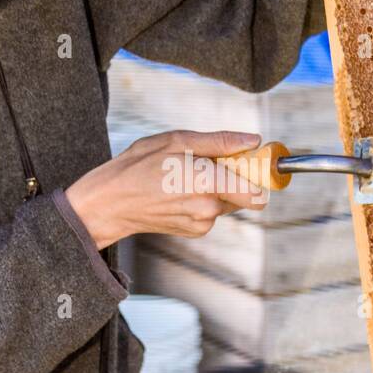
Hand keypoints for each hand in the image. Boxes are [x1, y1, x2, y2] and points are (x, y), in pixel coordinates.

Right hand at [64, 130, 264, 250]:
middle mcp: (209, 208)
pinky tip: (178, 191)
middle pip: (244, 192)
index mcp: (207, 183)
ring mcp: (202, 223)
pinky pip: (212, 211)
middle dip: (234, 176)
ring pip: (226, 200)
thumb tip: (253, 141)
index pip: (257, 190)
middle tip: (207, 162)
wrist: (111, 202)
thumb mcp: (178, 141)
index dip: (262, 174)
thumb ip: (220, 142)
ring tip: (183, 176)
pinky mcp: (195, 231)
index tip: (256, 161)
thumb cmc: (139, 166)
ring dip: (215, 187)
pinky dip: (202, 199)